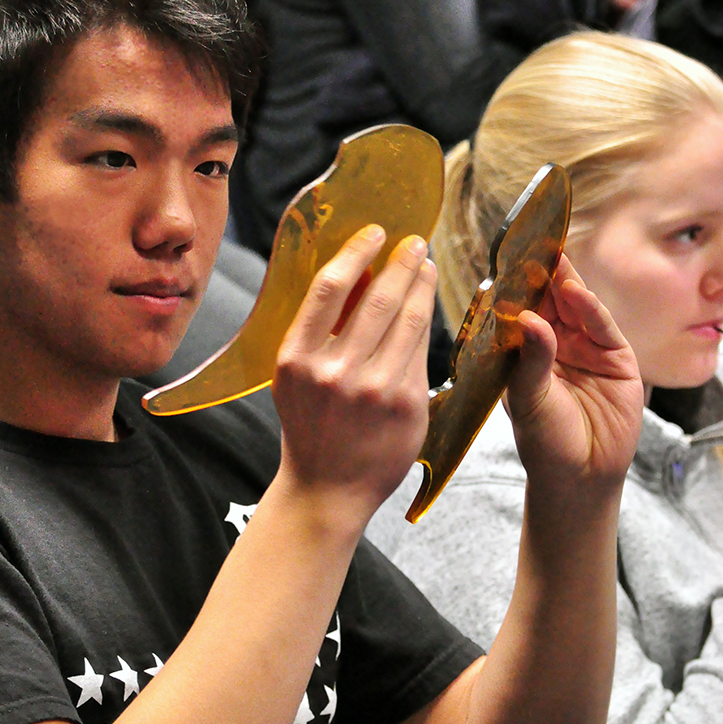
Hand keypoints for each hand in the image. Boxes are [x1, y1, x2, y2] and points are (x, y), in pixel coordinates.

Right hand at [272, 227, 436, 524]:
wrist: (327, 490)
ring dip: (421, 285)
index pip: (330, 289)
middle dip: (401, 263)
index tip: (375, 233)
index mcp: (297, 359)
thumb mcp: (295, 377)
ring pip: (408, 320)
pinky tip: (427, 306)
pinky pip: (422, 351)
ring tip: (425, 267)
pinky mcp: (406, 406)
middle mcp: (335, 372)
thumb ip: (318, 331)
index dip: (357, 252)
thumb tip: (355, 273)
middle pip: (377, 298)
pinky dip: (427, 321)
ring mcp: (374, 390)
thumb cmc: (311, 425)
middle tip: (414, 242)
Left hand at [505, 255, 642, 494]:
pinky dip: (590, 308)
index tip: (508, 258)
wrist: (580, 476)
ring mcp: (586, 348)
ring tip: (554, 262)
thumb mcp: (528, 399)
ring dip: (565, 284)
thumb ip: (531, 358)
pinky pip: (602, 326)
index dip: (516, 285)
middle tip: (535, 245)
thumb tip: (528, 317)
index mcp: (525, 351)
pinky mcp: (615, 356)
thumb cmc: (544, 441)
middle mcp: (554, 344)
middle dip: (542, 274)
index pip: (520, 309)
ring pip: (575, 307)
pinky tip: (576, 293)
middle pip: (549, 301)